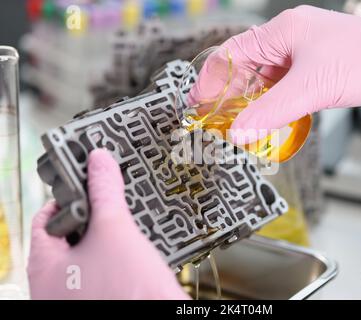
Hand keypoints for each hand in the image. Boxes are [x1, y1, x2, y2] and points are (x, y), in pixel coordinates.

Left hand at [27, 149, 188, 299]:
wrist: (159, 315)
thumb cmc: (127, 293)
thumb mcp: (115, 231)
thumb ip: (104, 192)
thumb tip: (100, 162)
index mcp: (45, 268)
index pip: (46, 219)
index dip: (66, 195)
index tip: (86, 181)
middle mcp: (56, 286)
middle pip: (69, 235)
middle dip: (93, 214)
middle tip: (110, 197)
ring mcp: (79, 295)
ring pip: (90, 252)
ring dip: (108, 233)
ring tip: (126, 217)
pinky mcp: (103, 298)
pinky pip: (105, 268)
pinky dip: (118, 252)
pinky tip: (136, 245)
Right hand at [194, 5, 360, 142]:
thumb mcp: (310, 90)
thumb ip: (270, 112)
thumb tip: (238, 132)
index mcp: (283, 30)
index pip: (232, 52)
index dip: (211, 79)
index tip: (198, 102)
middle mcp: (289, 37)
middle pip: (245, 66)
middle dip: (228, 93)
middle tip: (215, 118)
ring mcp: (301, 52)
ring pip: (263, 77)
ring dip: (249, 99)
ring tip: (236, 122)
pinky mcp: (313, 66)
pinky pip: (281, 84)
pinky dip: (269, 100)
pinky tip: (264, 116)